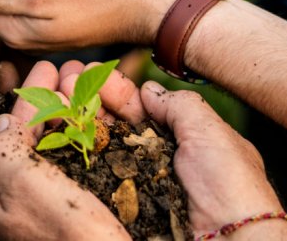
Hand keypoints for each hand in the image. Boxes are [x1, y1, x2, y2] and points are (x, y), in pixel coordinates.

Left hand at [0, 61, 130, 240]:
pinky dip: (99, 133)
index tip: (46, 67)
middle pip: (38, 136)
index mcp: (1, 200)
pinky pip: (93, 162)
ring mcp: (62, 209)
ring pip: (66, 145)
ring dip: (77, 109)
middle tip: (72, 69)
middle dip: (54, 98)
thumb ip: (4, 149)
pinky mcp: (96, 214)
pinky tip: (113, 116)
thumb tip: (6, 120)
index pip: (8, 135)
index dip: (28, 97)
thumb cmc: (68, 236)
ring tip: (92, 81)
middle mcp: (28, 204)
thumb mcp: (20, 187)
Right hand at [62, 65, 286, 237]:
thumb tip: (148, 90)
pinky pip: (94, 184)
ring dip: (77, 127)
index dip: (115, 92)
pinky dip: (75, 162)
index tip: (90, 73)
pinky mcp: (124, 211)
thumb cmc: (230, 188)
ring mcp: (137, 188)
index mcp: (181, 143)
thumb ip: (179, 106)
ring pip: (100, 154)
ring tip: (56, 104)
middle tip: (65, 82)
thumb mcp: (211, 133)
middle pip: (115, 129)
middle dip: (89, 104)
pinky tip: (59, 140)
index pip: (140, 111)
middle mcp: (156, 164)